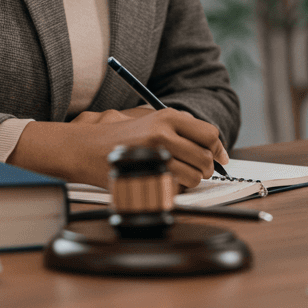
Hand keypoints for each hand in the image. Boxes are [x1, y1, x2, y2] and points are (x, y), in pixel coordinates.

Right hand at [11, 108, 229, 188]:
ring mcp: (156, 153)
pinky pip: (176, 189)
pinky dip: (174, 191)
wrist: (87, 148)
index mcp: (168, 116)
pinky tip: (162, 183)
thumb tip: (213, 144)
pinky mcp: (148, 173)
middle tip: (197, 172)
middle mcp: (165, 132)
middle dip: (205, 169)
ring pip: (194, 176)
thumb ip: (180, 128)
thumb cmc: (120, 137)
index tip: (220, 159)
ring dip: (190, 182)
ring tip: (177, 178)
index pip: (210, 134)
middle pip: (205, 158)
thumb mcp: (151, 120)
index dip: (218, 149)